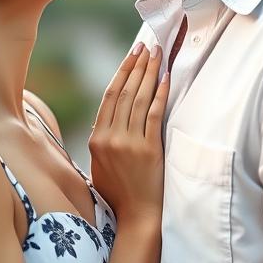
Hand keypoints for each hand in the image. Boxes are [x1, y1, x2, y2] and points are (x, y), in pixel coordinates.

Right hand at [88, 43, 168, 226]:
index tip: (132, 54)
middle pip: (124, 92)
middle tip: (146, 45)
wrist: (137, 218)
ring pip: (138, 99)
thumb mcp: (100, 165)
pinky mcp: (148, 150)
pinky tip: (166, 78)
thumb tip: (107, 119)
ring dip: (149, 73)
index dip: (121, 72)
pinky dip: (160, 93)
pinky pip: (154, 114)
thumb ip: (103, 140)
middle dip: (137, 65)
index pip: (109, 96)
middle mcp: (110, 138)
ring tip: (157, 54)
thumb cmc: (119, 194)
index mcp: (97, 139)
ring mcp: (129, 143)